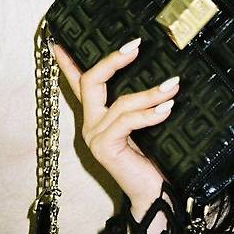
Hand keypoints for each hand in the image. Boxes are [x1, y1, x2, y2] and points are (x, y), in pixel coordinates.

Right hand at [51, 37, 178, 217]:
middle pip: (91, 82)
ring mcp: (95, 137)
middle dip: (113, 60)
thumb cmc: (153, 159)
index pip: (79, 84)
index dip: (68, 62)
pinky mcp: (104, 148)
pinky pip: (127, 122)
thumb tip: (163, 78)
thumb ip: (142, 106)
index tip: (60, 39)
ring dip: (150, 93)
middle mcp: (91, 124)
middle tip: (135, 46)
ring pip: (120, 103)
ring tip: (173, 87)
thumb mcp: (146, 126)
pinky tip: (166, 110)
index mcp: (98, 117)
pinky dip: (148, 114)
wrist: (154, 193)